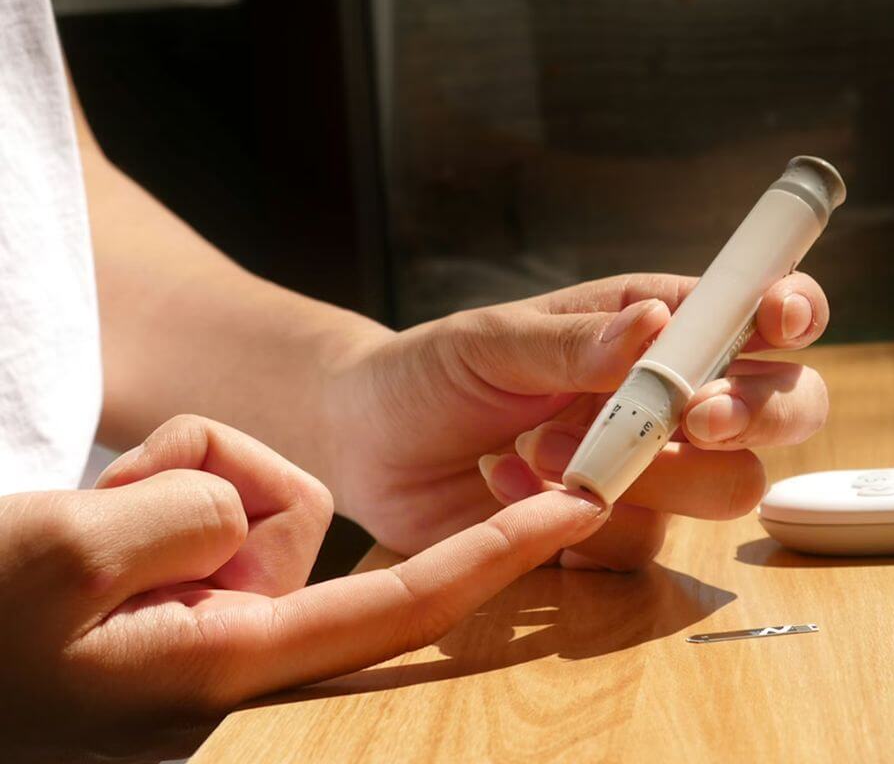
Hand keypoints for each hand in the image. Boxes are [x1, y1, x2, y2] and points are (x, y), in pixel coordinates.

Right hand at [0, 415, 607, 756]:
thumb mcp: (65, 555)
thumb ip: (191, 517)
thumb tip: (245, 506)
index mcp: (232, 665)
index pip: (405, 600)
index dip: (500, 551)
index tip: (579, 509)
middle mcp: (239, 651)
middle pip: (297, 517)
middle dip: (224, 478)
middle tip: (107, 506)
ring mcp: (206, 627)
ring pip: (243, 499)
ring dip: (168, 484)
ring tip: (82, 525)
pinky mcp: (179, 601)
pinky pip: (200, 507)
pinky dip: (148, 493)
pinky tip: (86, 529)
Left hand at [324, 272, 828, 567]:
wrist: (370, 449)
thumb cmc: (432, 370)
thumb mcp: (492, 340)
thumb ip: (576, 342)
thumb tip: (657, 324)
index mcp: (656, 325)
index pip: (758, 310)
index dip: (792, 312)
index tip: (779, 322)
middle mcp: (673, 397)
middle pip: (784, 407)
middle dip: (756, 414)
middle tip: (695, 418)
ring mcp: (652, 470)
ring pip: (728, 486)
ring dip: (649, 473)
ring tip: (545, 450)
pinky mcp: (614, 532)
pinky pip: (643, 547)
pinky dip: (582, 524)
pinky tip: (512, 489)